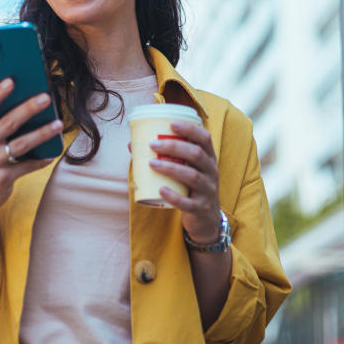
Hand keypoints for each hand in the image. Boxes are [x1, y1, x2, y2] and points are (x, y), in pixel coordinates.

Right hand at [0, 78, 61, 216]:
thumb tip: (22, 99)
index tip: (11, 81)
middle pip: (7, 123)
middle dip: (28, 108)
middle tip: (46, 97)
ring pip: (21, 145)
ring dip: (42, 133)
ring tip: (58, 124)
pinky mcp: (2, 179)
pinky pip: (27, 166)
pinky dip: (41, 160)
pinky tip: (53, 153)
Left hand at [147, 120, 220, 242]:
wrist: (206, 219)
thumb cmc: (190, 188)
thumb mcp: (185, 170)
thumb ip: (165, 157)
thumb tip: (132, 145)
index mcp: (208, 159)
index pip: (204, 138)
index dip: (190, 129)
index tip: (171, 123)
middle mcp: (211, 172)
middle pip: (196, 154)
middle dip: (174, 147)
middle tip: (152, 144)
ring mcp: (207, 191)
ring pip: (192, 176)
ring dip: (170, 168)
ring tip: (151, 163)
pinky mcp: (200, 208)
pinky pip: (188, 203)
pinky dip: (173, 196)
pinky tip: (160, 190)